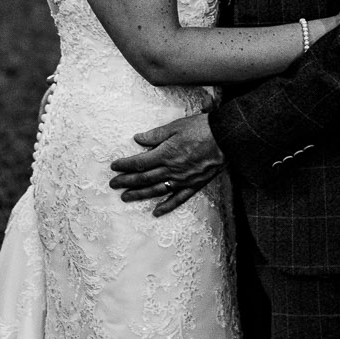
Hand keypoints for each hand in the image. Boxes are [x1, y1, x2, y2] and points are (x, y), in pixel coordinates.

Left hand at [108, 112, 223, 215]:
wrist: (226, 138)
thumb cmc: (201, 128)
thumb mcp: (175, 126)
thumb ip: (155, 135)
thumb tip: (138, 139)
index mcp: (165, 153)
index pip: (139, 162)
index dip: (125, 165)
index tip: (114, 167)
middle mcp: (171, 170)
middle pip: (144, 178)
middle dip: (126, 181)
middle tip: (113, 185)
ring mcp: (182, 180)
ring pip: (156, 190)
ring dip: (140, 195)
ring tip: (126, 197)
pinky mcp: (194, 185)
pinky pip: (178, 199)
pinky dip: (166, 206)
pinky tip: (156, 212)